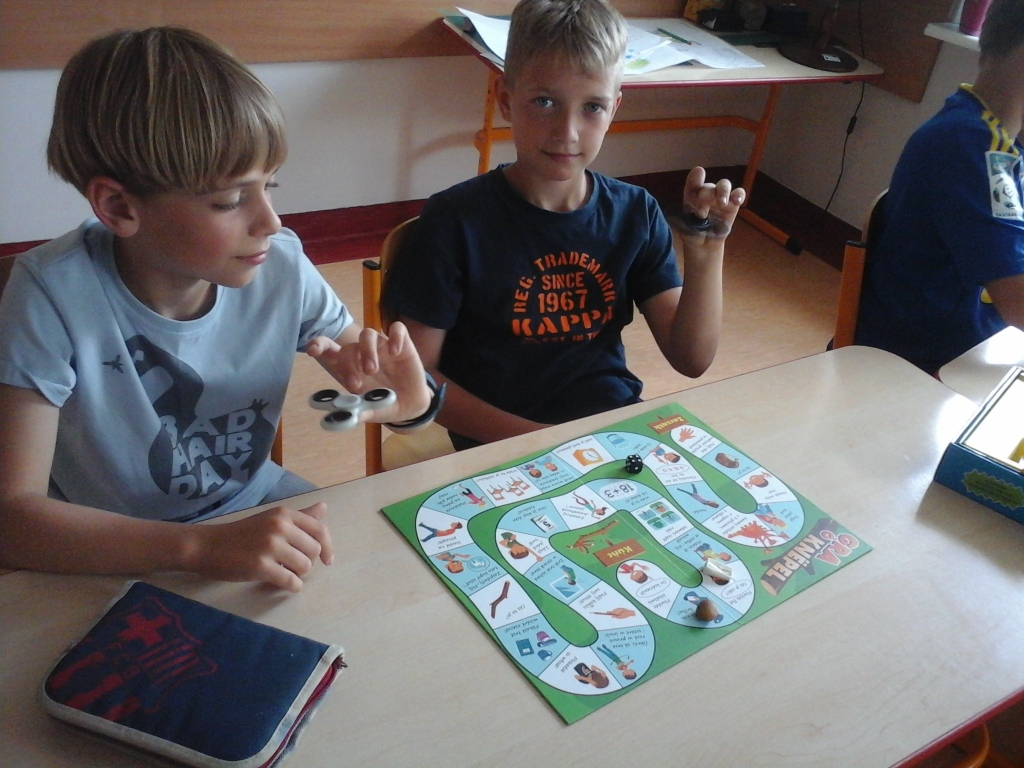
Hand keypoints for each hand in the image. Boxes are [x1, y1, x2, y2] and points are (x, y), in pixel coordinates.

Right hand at [185, 502, 332, 591]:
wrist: (207, 546)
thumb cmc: (241, 534)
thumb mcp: (271, 519)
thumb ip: (299, 516)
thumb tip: (324, 508)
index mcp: (284, 514)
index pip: (320, 530)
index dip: (328, 547)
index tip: (327, 560)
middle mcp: (280, 526)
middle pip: (314, 551)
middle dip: (307, 562)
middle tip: (291, 566)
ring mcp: (270, 546)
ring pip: (305, 567)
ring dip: (298, 575)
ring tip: (283, 573)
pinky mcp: (261, 566)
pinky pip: (291, 581)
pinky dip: (292, 586)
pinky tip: (283, 584)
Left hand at [306, 322, 431, 422]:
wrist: (411, 405)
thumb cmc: (384, 404)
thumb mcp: (372, 410)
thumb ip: (359, 411)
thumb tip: (342, 417)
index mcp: (349, 367)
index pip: (329, 350)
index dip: (319, 345)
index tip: (312, 350)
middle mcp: (362, 353)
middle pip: (349, 346)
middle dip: (349, 362)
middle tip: (356, 384)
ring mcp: (382, 346)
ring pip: (368, 334)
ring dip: (367, 350)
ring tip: (372, 370)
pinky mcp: (402, 343)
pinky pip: (397, 329)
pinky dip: (395, 337)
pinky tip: (396, 352)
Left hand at [677, 167, 745, 240]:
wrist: (703, 245)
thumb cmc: (691, 232)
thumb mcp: (685, 224)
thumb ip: (690, 211)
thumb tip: (693, 202)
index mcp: (692, 196)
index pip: (693, 184)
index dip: (696, 178)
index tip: (699, 172)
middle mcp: (706, 194)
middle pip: (709, 186)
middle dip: (706, 196)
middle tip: (702, 214)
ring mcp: (720, 198)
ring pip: (724, 185)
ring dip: (723, 191)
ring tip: (721, 204)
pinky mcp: (733, 205)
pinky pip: (738, 194)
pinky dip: (739, 195)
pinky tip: (737, 201)